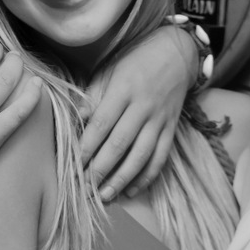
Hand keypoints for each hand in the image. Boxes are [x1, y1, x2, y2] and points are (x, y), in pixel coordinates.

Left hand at [83, 25, 195, 201]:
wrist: (177, 53)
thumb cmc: (134, 61)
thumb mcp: (109, 69)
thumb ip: (92, 95)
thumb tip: (77, 120)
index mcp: (124, 89)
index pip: (102, 123)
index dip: (87, 147)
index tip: (73, 165)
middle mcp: (143, 106)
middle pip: (120, 143)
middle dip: (100, 169)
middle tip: (83, 189)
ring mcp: (160, 119)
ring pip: (141, 155)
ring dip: (122, 178)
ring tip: (104, 196)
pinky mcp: (172, 129)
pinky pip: (160, 157)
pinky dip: (146, 176)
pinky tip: (130, 190)